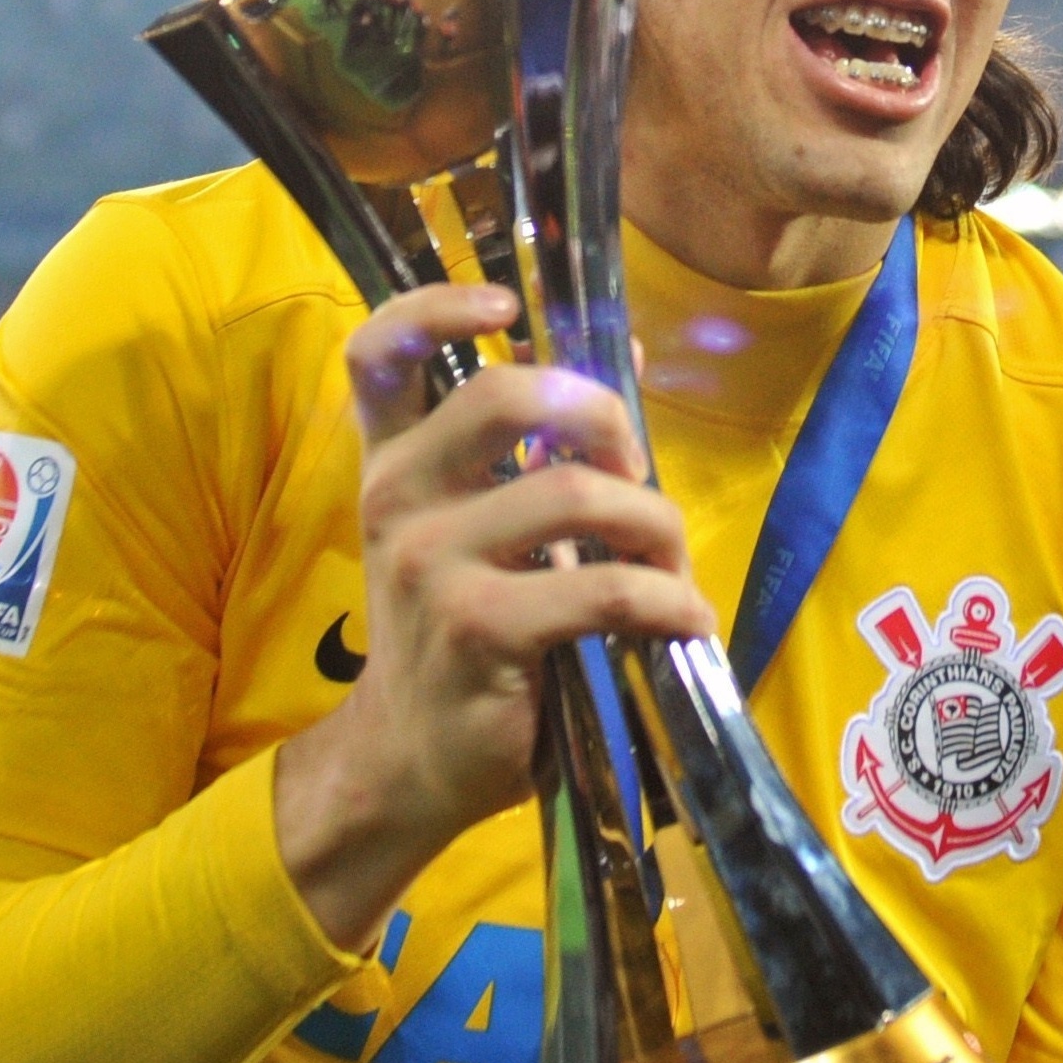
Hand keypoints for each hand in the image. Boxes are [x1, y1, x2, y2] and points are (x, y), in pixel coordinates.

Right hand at [274, 283, 717, 950]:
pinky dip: (666, 597)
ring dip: (653, 522)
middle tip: (635, 469)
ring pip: (574, 491)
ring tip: (671, 562)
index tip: (505, 303)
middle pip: (506, 397)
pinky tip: (685, 617)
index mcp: (392, 461)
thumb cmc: (462, 630)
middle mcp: (397, 498)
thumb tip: (626, 346)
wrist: (410, 760)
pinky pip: (604, 587)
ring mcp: (431, 563)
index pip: (377, 352)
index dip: (434, 306)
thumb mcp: (476, 528)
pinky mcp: (480, 629)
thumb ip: (537, 444)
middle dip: (603, 417)